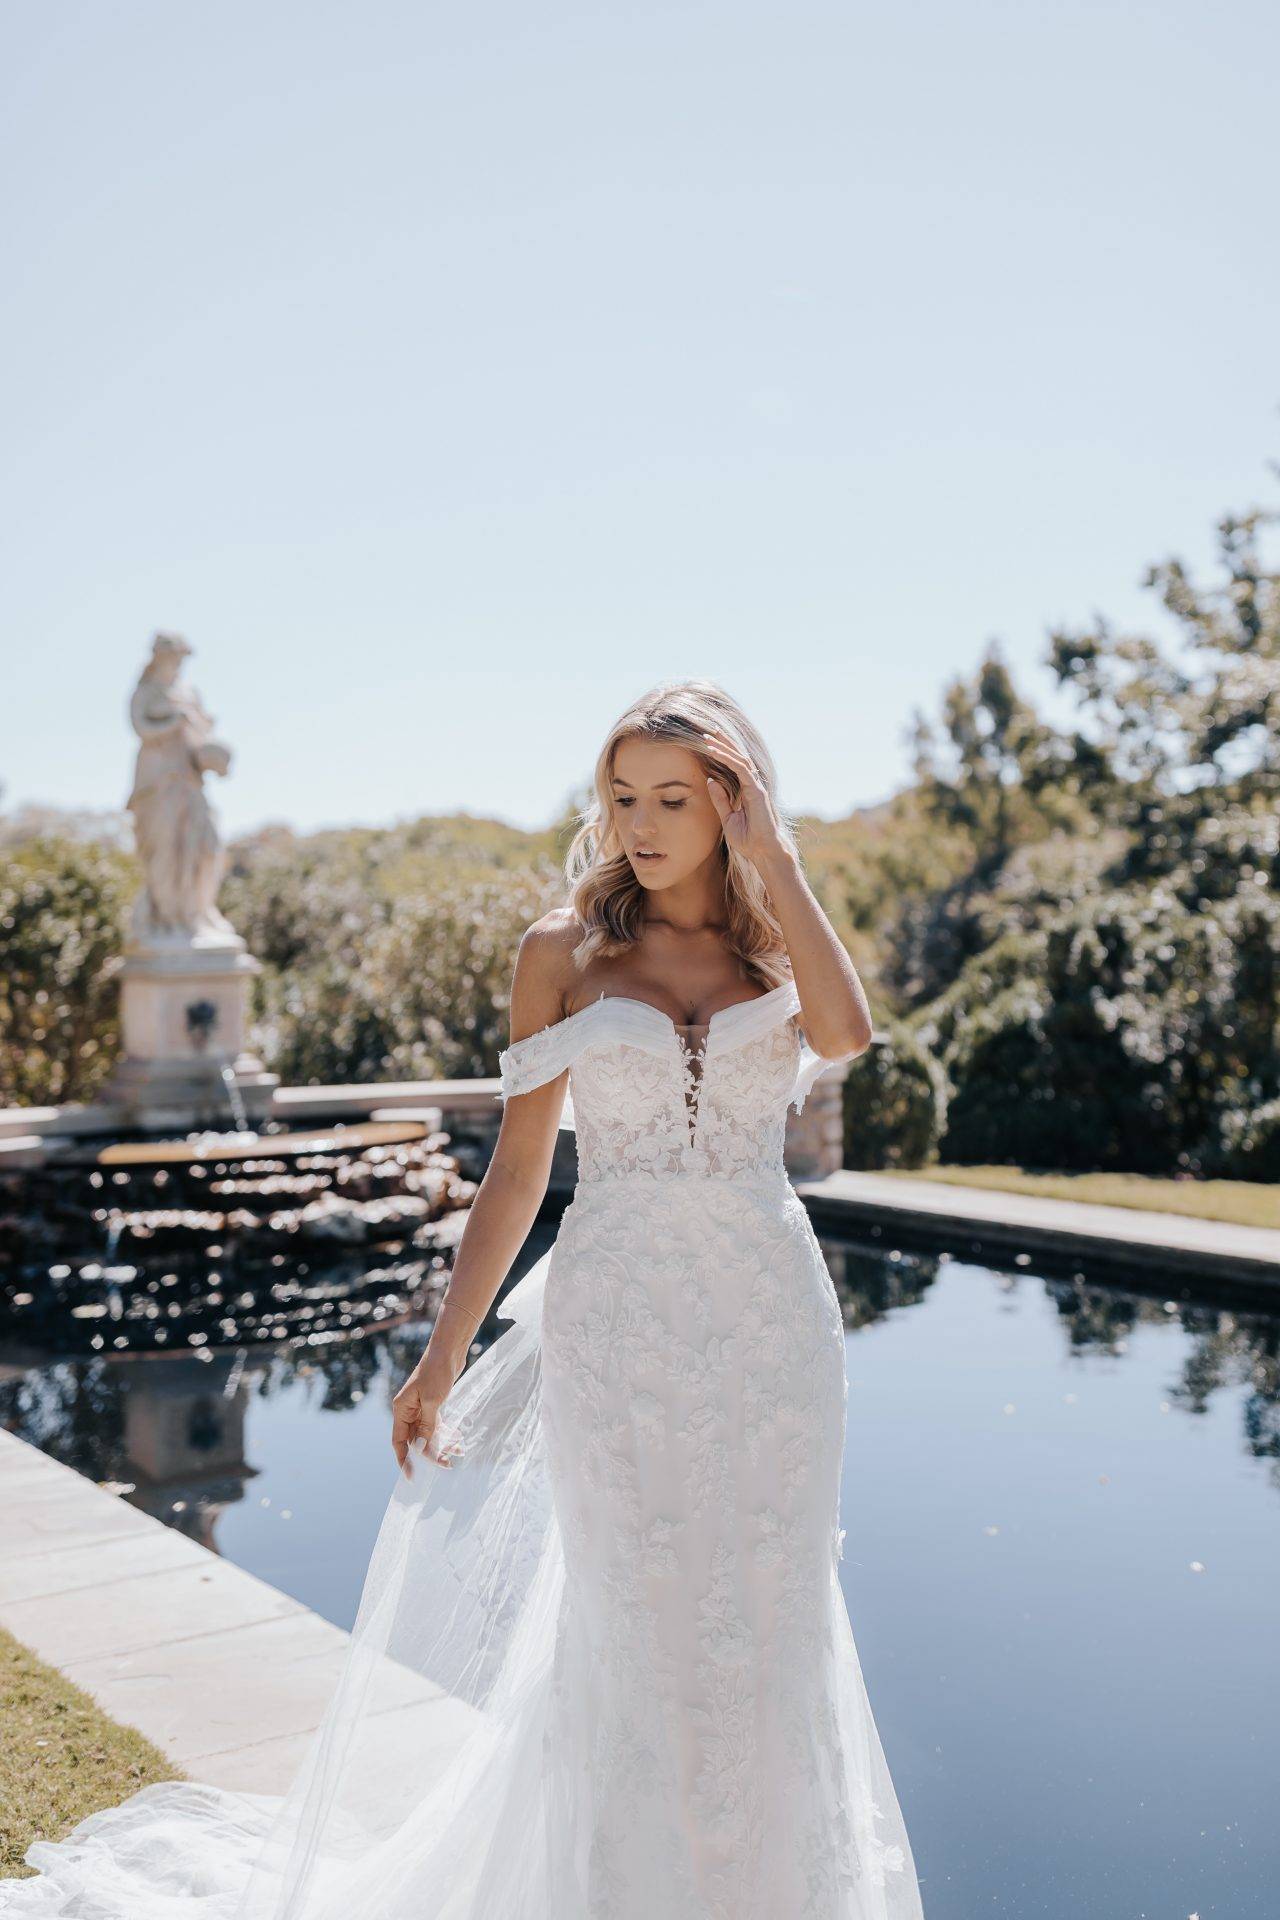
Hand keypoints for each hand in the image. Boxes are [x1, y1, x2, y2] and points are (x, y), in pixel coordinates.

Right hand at [391, 1354, 463, 1477]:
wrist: (448, 1351)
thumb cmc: (437, 1373)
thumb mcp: (432, 1402)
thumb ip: (427, 1426)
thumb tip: (421, 1448)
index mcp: (401, 1410)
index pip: (398, 1441)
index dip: (403, 1460)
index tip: (411, 1477)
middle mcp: (408, 1411)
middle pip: (416, 1440)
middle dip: (431, 1454)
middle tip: (447, 1465)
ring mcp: (420, 1408)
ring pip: (428, 1434)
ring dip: (442, 1444)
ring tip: (458, 1453)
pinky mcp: (433, 1404)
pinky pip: (437, 1425)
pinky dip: (446, 1433)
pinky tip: (458, 1440)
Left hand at [700, 727, 789, 871]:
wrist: (762, 851)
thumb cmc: (748, 839)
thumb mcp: (728, 818)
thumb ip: (720, 799)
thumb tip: (710, 780)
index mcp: (746, 790)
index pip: (734, 766)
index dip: (722, 752)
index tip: (708, 742)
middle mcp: (753, 785)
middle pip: (738, 757)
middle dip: (724, 742)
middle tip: (708, 730)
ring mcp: (756, 786)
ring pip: (739, 759)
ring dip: (723, 746)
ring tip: (707, 736)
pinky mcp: (757, 790)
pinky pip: (741, 769)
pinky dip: (727, 758)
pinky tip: (714, 751)